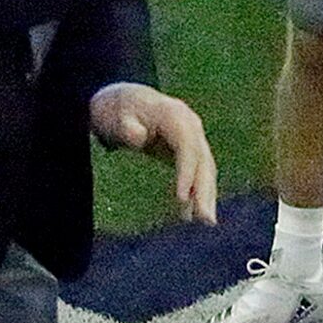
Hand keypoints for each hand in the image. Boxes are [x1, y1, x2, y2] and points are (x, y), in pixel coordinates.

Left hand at [89, 82, 216, 223]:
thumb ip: (126, 127)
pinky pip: (199, 171)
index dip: (186, 172)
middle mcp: (190, 123)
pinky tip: (193, 215)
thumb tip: (138, 137)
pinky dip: (198, 192)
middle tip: (204, 220)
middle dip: (204, 190)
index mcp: (173, 114)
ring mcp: (193, 135)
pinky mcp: (189, 148)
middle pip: (203, 159)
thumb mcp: (115, 116)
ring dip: (206, 195)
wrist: (122, 100)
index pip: (187, 145)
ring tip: (205, 223)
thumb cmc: (117, 110)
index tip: (181, 197)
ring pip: (206, 168)